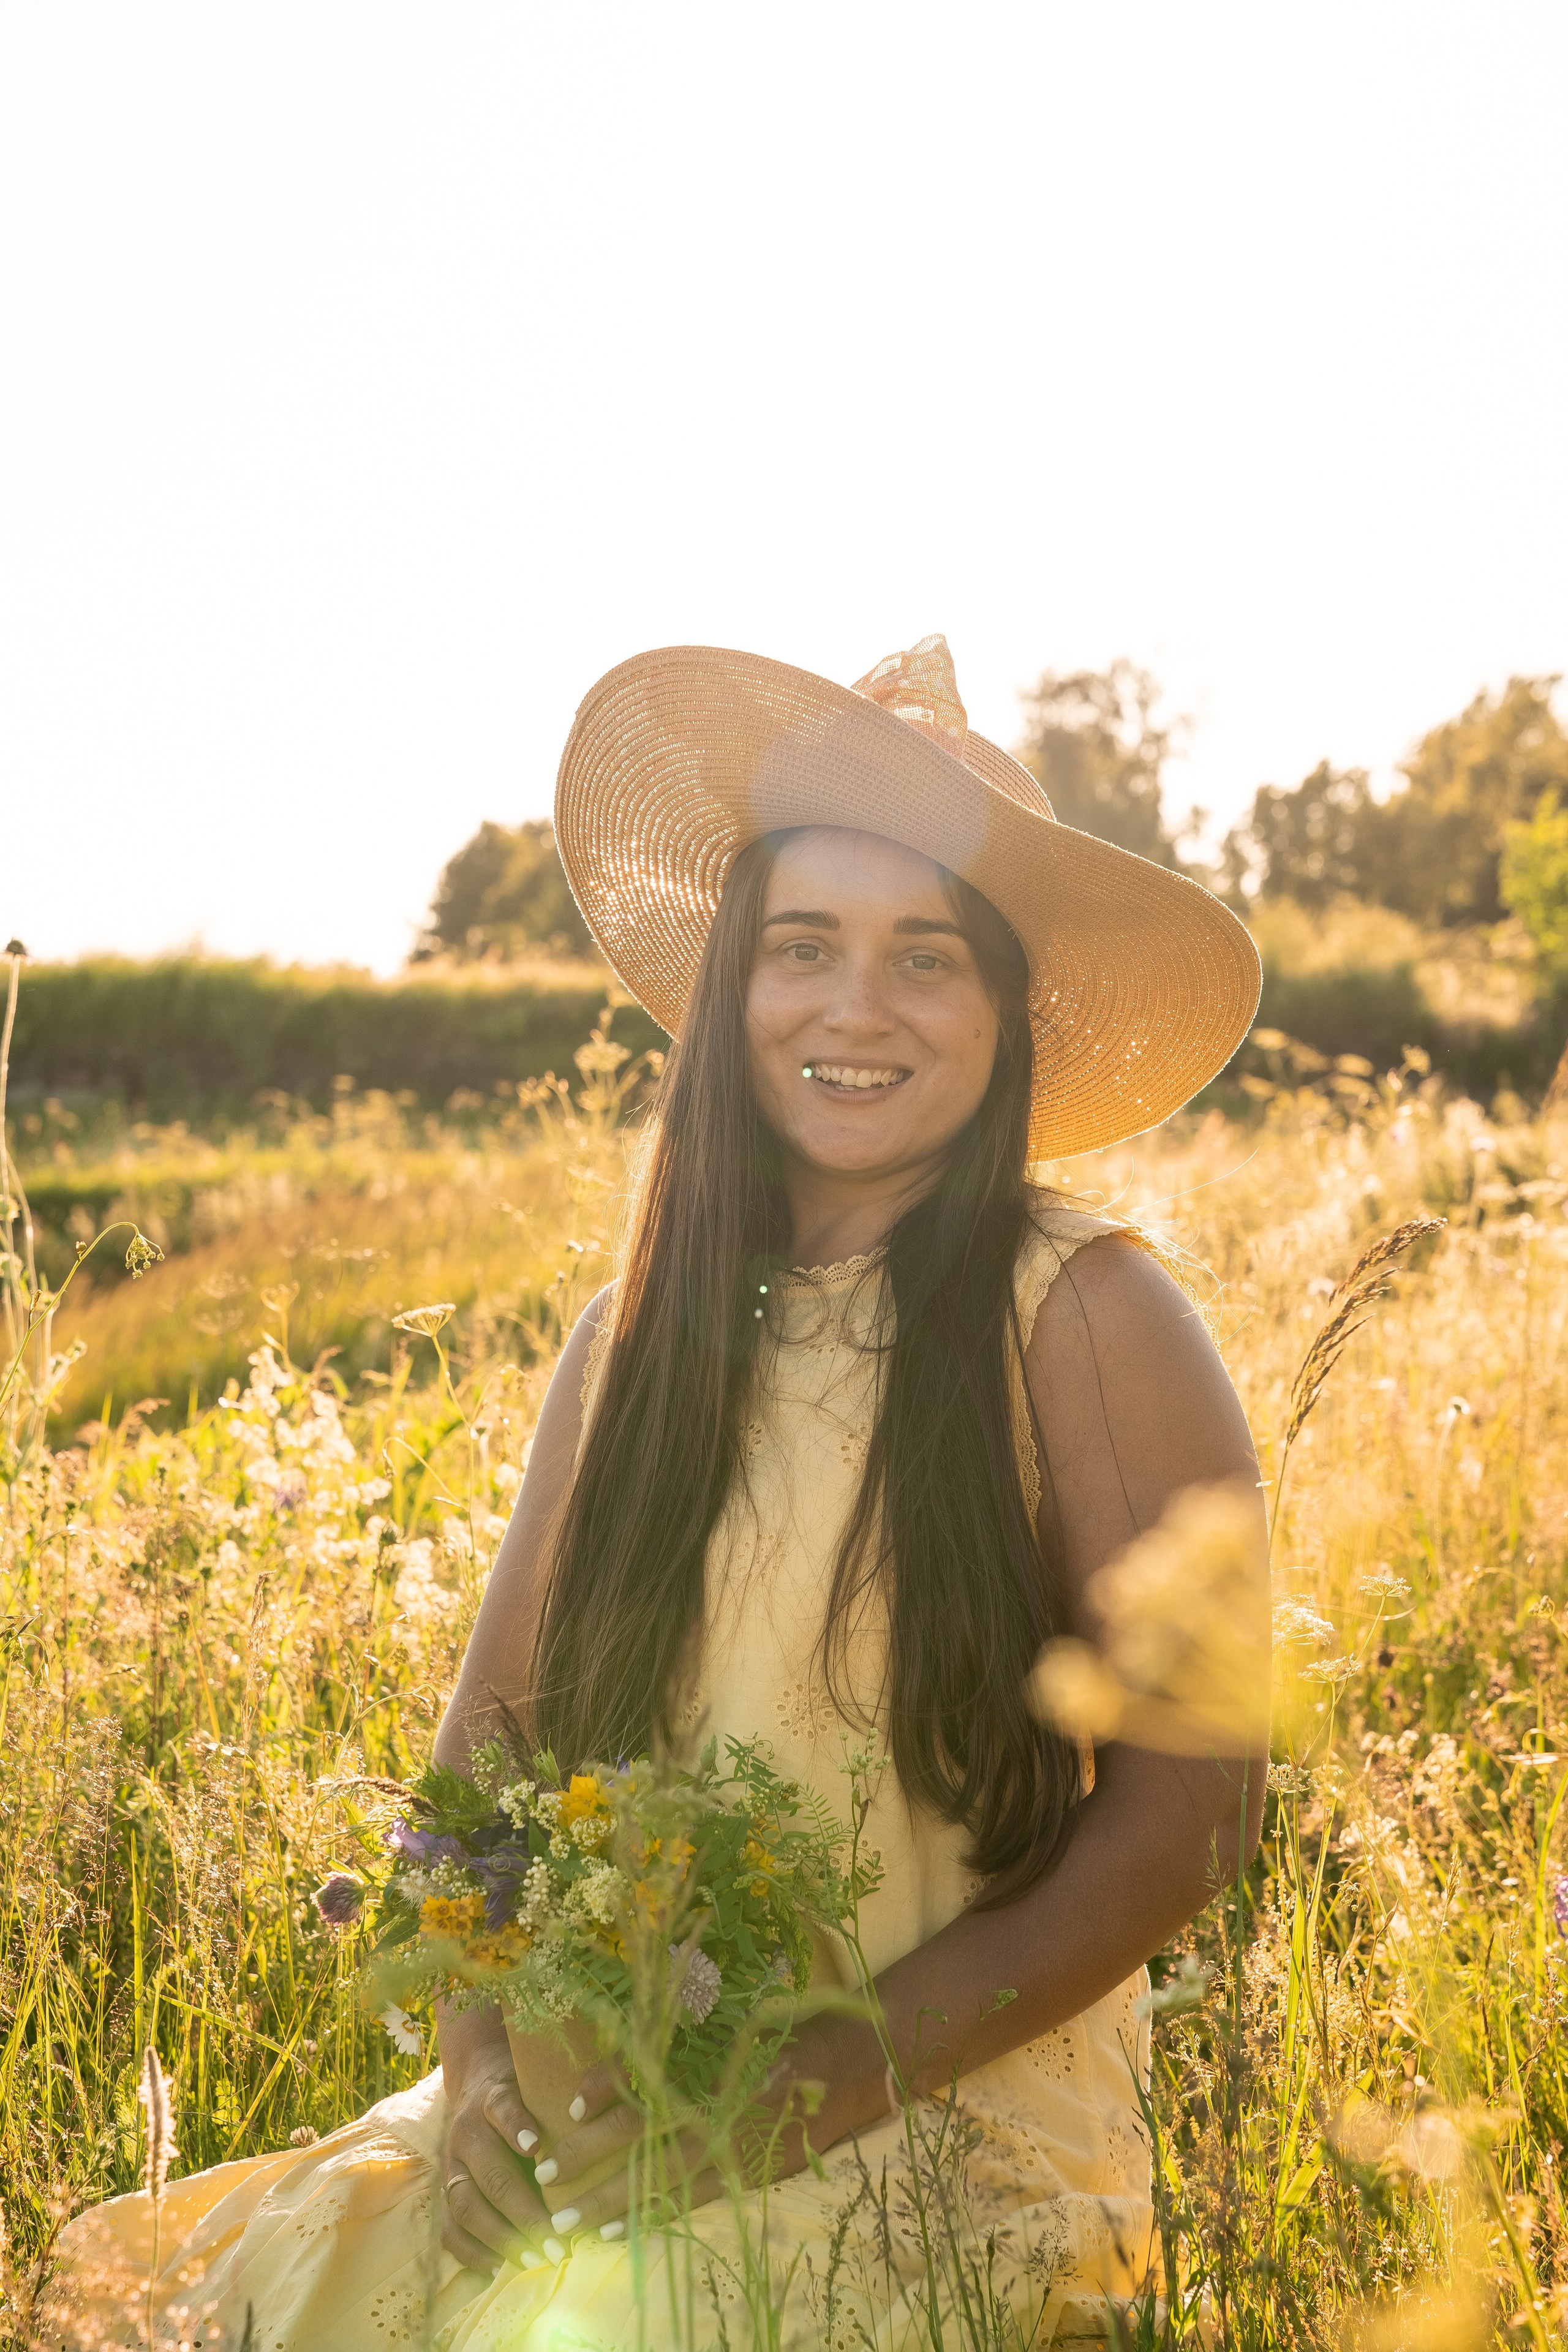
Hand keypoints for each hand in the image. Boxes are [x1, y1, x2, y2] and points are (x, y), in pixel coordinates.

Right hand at [437, 2013, 548, 2273]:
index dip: (517, 2127)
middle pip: (490, 2176)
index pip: (503, 2109)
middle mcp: (467, 2135)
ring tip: (535, 2260)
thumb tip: (593, 2127)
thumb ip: (558, 2104)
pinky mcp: (446, 2194)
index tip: (536, 2145)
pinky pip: (451, 2230)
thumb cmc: (525, 2093)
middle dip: (524, 2214)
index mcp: (493, 2101)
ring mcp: (452, 2167)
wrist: (480, 2088)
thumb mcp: (539, 2086)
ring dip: (501, 2239)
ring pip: (466, 2208)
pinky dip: (473, 2253)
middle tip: (557, 2244)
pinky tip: (501, 2269)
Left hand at [535, 2019, 853, 2243]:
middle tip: (544, 2176)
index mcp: (705, 2059)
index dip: (599, 2089)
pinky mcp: (745, 2172)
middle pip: (636, 2134)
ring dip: (608, 2201)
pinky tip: (619, 2231)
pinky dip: (651, 2215)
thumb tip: (627, 2053)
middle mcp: (712, 2103)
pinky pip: (689, 2200)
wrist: (847, 2066)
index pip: (638, 2075)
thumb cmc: (784, 2032)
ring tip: (567, 2221)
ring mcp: (730, 2143)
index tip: (569, 2106)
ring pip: (656, 2177)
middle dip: (586, 2156)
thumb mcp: (732, 2020)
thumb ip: (683, 2037)